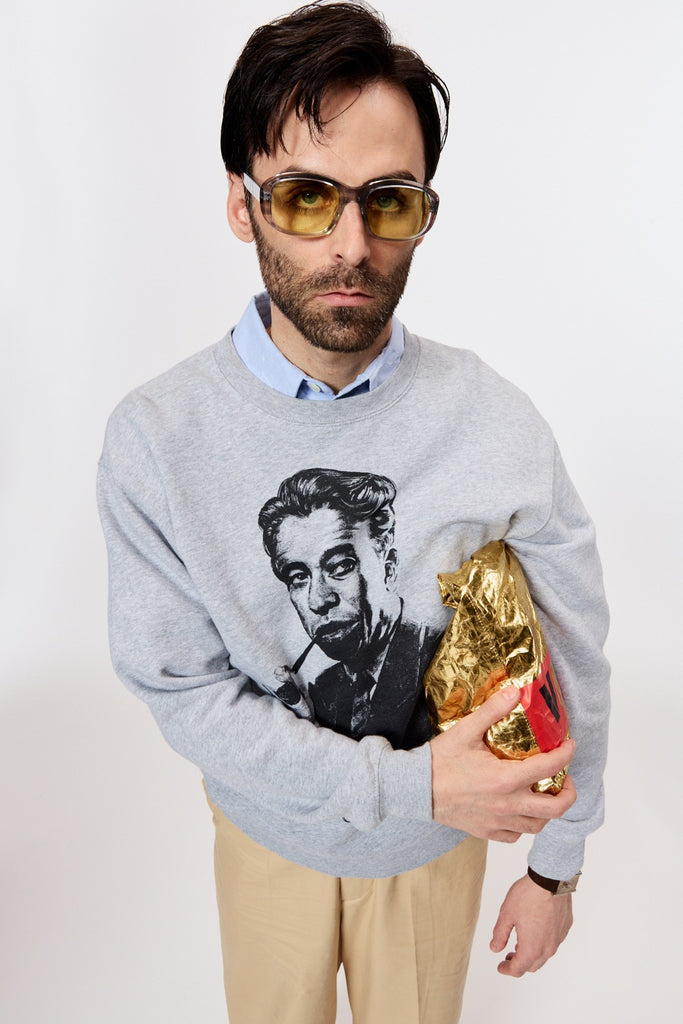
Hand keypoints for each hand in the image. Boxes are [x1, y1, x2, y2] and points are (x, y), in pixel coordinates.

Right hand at [430, 685, 576, 840]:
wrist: (414, 789)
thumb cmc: (439, 761)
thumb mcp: (466, 730)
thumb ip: (493, 711)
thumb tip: (515, 692)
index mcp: (505, 779)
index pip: (549, 768)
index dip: (566, 755)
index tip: (569, 746)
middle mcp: (507, 805)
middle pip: (554, 808)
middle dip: (568, 793)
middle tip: (566, 779)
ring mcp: (497, 822)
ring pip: (538, 826)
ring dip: (548, 811)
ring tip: (545, 794)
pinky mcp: (486, 832)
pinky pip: (516, 836)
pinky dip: (524, 824)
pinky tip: (519, 810)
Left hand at [490, 874, 572, 975]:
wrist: (551, 880)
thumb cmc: (528, 895)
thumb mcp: (507, 914)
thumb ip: (500, 935)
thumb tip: (495, 948)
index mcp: (532, 948)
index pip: (518, 969)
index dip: (507, 970)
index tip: (501, 967)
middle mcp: (548, 948)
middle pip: (532, 965)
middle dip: (519, 963)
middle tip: (508, 957)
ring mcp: (559, 938)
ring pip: (544, 955)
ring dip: (531, 954)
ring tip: (520, 943)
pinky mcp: (565, 927)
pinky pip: (553, 942)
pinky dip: (542, 942)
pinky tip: (535, 930)